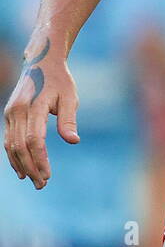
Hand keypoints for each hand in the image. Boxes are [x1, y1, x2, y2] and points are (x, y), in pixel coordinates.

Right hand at [4, 40, 78, 188]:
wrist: (41, 61)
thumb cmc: (60, 80)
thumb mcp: (70, 96)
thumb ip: (69, 119)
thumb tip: (73, 141)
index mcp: (33, 105)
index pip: (34, 140)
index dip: (40, 160)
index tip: (48, 175)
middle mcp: (17, 110)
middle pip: (20, 147)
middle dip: (30, 168)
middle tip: (41, 185)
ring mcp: (10, 113)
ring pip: (11, 146)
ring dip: (21, 166)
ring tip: (34, 180)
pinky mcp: (9, 115)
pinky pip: (8, 140)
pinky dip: (13, 157)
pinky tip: (22, 169)